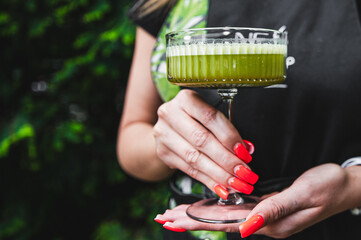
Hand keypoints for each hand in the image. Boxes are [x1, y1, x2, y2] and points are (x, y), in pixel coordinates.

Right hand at [153, 89, 257, 197]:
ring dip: (219, 174)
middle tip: (245, 173)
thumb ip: (225, 129)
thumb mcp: (208, 114)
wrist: (167, 127)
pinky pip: (189, 170)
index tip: (245, 153)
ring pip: (194, 158)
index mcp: (186, 99)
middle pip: (202, 140)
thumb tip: (247, 149)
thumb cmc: (195, 119)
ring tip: (236, 183)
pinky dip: (208, 180)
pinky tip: (222, 187)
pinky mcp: (162, 152)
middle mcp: (170, 114)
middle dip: (226, 159)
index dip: (229, 136)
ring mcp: (163, 134)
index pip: (211, 117)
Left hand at [155, 164, 351, 237]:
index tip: (172, 220)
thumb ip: (273, 210)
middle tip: (162, 218)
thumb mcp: (303, 195)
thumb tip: (243, 229)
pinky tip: (204, 208)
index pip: (223, 223)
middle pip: (217, 222)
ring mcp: (262, 217)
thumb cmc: (327, 188)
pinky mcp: (265, 207)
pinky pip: (233, 210)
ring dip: (197, 215)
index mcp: (267, 222)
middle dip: (188, 220)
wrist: (344, 186)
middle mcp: (261, 223)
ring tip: (175, 215)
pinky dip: (214, 209)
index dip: (196, 221)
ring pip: (222, 216)